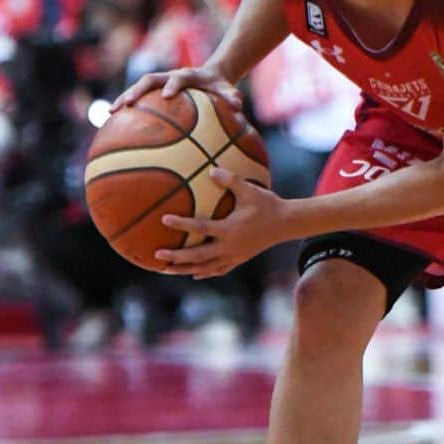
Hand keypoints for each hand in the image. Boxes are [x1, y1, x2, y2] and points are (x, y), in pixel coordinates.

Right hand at [110, 65, 242, 113]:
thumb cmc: (219, 87)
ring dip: (125, 99)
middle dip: (138, 91)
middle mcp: (169, 76)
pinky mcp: (154, 91)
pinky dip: (126, 108)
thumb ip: (232, 97)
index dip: (173, 85)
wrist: (210, 76)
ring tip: (111, 113)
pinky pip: (138, 99)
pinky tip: (113, 124)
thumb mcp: (229, 90)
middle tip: (128, 104)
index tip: (167, 96)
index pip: (179, 78)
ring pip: (138, 88)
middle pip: (149, 80)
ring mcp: (159, 83)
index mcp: (188, 76)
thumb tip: (237, 106)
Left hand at [156, 166, 286, 277]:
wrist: (286, 224)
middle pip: (197, 255)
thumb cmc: (267, 204)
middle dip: (176, 256)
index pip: (200, 227)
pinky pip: (218, 270)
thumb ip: (230, 180)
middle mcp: (229, 246)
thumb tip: (211, 170)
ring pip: (204, 267)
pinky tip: (193, 274)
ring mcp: (234, 256)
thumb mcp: (249, 190)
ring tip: (165, 270)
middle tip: (157, 254)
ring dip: (184, 269)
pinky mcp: (239, 259)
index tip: (164, 219)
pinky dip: (204, 272)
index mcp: (229, 229)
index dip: (182, 224)